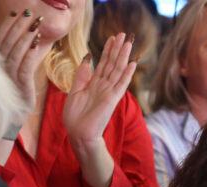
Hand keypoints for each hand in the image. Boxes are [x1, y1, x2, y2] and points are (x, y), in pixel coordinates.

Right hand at [0, 9, 42, 114]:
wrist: (9, 119)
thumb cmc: (13, 95)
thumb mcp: (12, 73)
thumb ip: (16, 57)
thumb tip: (25, 39)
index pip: (0, 38)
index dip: (8, 24)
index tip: (17, 13)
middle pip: (8, 41)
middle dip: (19, 25)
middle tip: (31, 13)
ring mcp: (7, 75)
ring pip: (17, 51)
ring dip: (26, 35)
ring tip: (36, 24)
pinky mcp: (18, 85)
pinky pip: (25, 65)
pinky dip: (30, 52)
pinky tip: (37, 42)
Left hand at [63, 33, 135, 152]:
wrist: (79, 132)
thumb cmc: (75, 116)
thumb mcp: (74, 90)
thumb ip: (82, 75)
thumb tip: (88, 59)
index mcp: (95, 84)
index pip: (103, 64)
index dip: (108, 50)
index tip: (112, 38)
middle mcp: (104, 86)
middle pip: (112, 64)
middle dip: (117, 49)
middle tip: (123, 34)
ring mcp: (109, 92)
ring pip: (118, 70)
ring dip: (123, 56)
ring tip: (129, 43)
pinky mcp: (112, 99)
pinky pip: (121, 84)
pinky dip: (127, 74)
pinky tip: (132, 64)